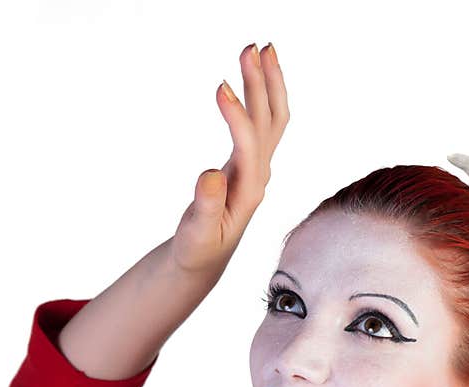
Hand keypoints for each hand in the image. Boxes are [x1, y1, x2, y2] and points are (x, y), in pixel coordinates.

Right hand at [171, 42, 289, 273]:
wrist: (204, 259)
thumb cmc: (197, 248)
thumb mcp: (197, 234)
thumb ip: (205, 206)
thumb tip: (210, 174)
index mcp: (248, 190)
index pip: (248, 143)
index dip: (237, 115)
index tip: (220, 86)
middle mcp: (258, 174)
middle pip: (270, 120)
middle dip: (262, 83)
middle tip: (251, 46)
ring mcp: (256, 166)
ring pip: (271, 117)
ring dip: (267, 82)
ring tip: (258, 48)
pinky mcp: (248, 162)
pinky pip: (261, 123)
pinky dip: (258, 96)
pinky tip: (250, 76)